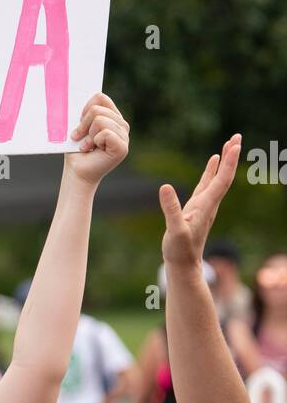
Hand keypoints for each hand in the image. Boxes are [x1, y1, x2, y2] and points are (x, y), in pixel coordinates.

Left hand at [65, 94, 129, 185]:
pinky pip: (105, 132)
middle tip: (81, 138)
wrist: (76, 171)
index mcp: (113, 117)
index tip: (79, 123)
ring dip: (88, 134)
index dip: (86, 108)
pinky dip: (94, 141)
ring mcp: (124, 136)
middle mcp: (122, 125)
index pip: (101, 97)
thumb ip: (86, 111)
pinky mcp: (122, 147)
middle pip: (98, 109)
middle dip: (83, 124)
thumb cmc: (76, 149)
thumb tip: (84, 93)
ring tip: (88, 145)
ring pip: (100, 120)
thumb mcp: (79, 126)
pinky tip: (94, 149)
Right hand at [159, 134, 241, 269]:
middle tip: (237, 137)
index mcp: (206, 206)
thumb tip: (165, 187)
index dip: (229, 163)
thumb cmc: (179, 251)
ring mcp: (204, 205)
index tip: (235, 145)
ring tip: (229, 144)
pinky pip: (208, 184)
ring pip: (218, 178)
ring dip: (225, 161)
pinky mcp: (197, 207)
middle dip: (232, 156)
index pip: (222, 180)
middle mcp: (209, 203)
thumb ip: (171, 210)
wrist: (183, 265)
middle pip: (225, 176)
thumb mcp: (174, 231)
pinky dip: (212, 170)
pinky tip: (214, 161)